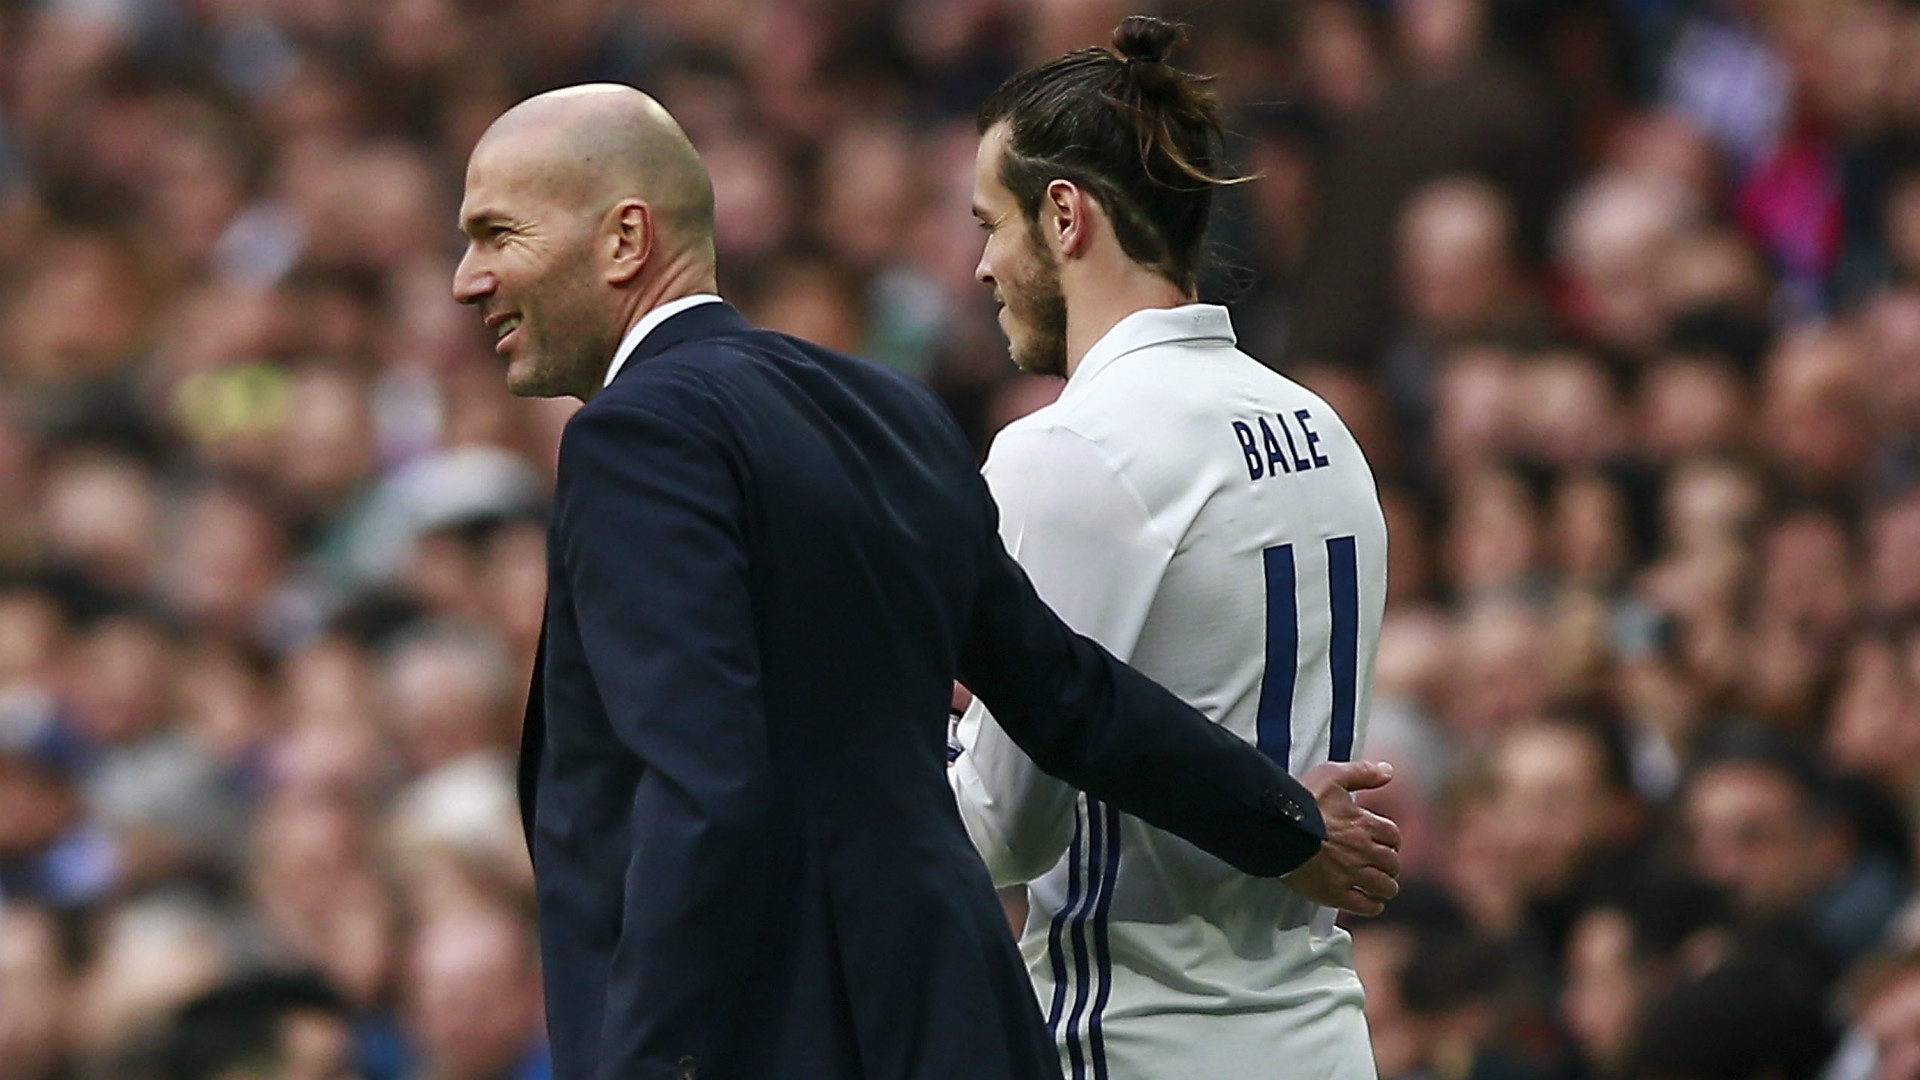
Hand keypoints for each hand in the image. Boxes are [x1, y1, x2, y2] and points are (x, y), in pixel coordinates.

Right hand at [1280, 760, 1401, 915]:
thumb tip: (1388, 771)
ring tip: (1379, 886)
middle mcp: (1363, 851)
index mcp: (1364, 823)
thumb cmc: (1301, 802)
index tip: (1383, 842)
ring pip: (1384, 887)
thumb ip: (1362, 773)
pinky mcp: (1336, 894)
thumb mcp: (1332, 776)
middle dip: (1388, 864)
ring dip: (1384, 887)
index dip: (1389, 840)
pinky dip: (1372, 906)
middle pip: (1392, 863)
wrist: (1275, 829)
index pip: (1392, 836)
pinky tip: (1370, 903)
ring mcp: (1351, 875)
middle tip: (1380, 865)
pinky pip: (1365, 906)